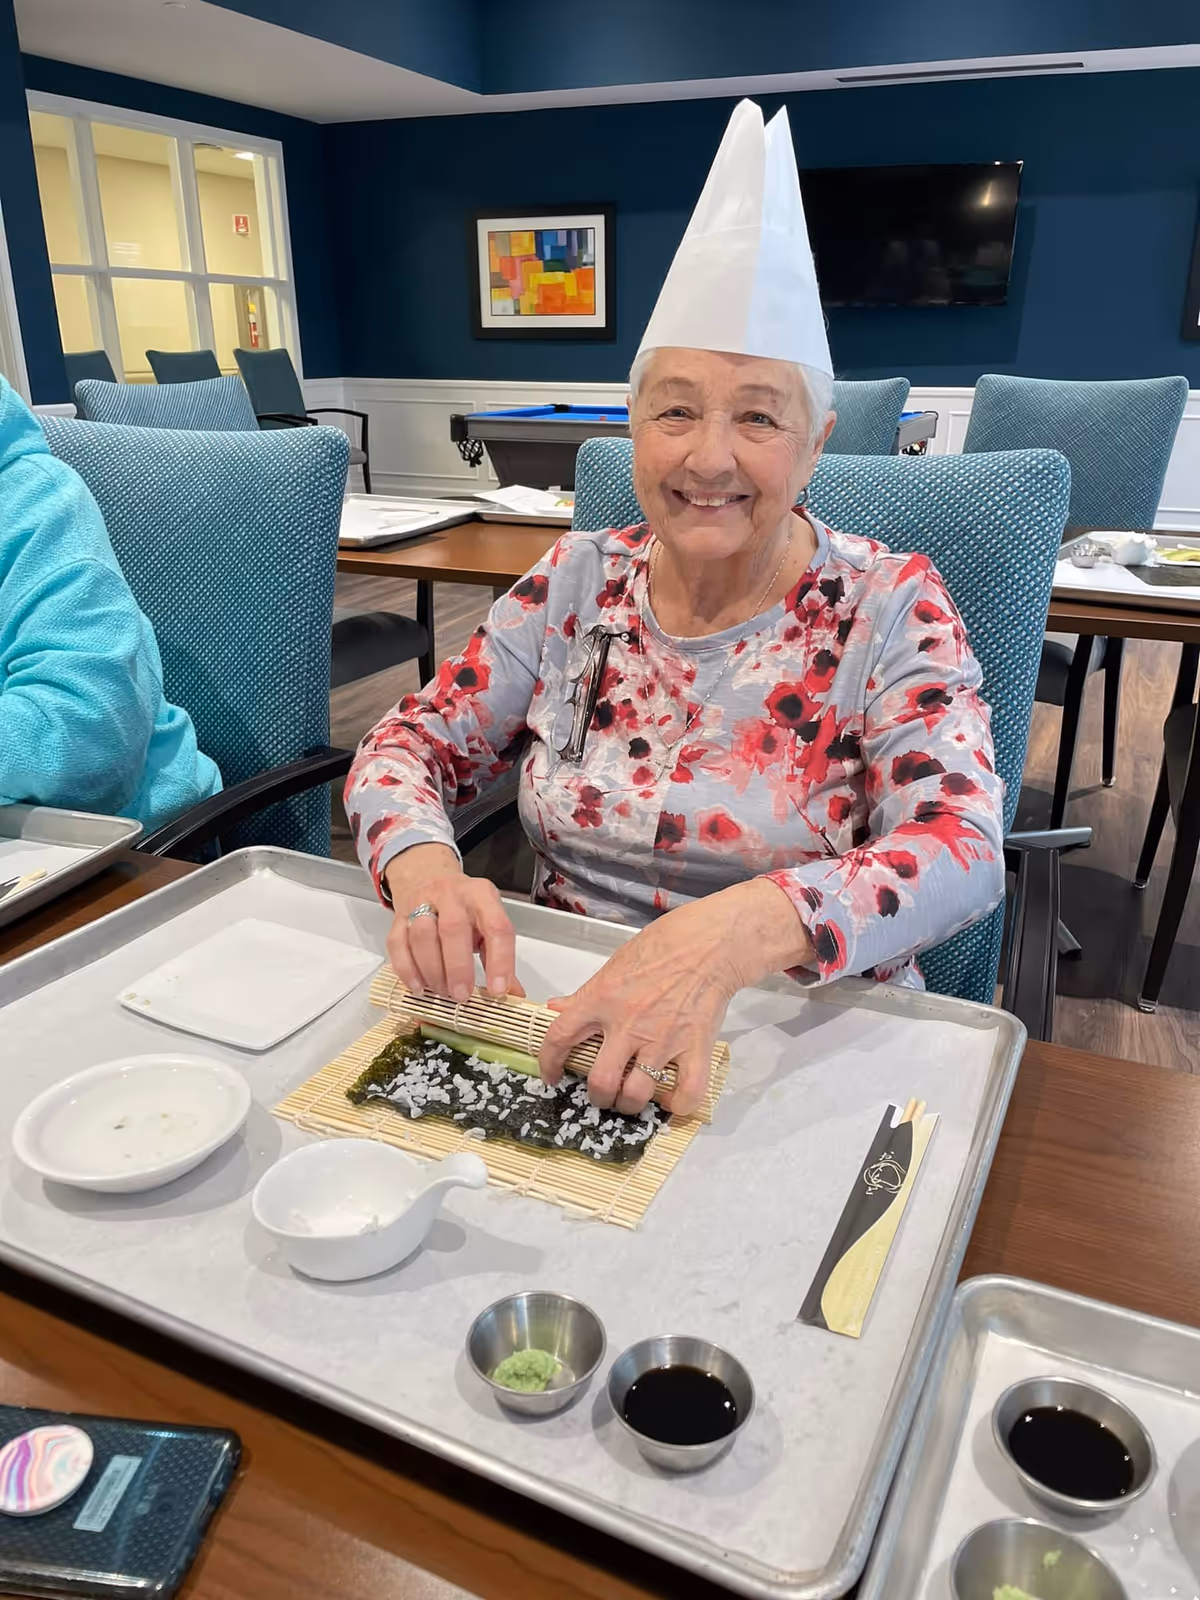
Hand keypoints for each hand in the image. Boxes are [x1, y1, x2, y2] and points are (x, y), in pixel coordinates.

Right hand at [384, 844, 524, 1000]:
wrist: (428, 877)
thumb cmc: (463, 908)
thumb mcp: (487, 922)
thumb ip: (499, 957)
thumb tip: (514, 994)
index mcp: (482, 896)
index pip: (497, 926)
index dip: (500, 961)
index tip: (497, 990)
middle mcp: (452, 895)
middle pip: (453, 929)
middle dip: (458, 968)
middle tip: (461, 995)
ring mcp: (422, 902)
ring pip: (422, 935)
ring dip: (432, 969)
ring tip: (441, 991)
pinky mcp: (399, 916)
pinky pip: (398, 943)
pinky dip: (407, 969)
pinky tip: (419, 986)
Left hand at [538, 878, 811, 1117]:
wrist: (710, 944)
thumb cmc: (662, 947)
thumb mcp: (614, 965)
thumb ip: (585, 994)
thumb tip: (557, 1009)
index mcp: (602, 998)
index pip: (560, 1037)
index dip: (549, 1063)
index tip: (552, 1075)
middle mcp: (629, 1024)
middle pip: (601, 1081)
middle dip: (597, 1096)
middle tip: (602, 1093)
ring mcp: (663, 1039)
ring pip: (636, 1094)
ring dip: (629, 1104)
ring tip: (631, 1098)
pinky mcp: (695, 1047)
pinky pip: (688, 1092)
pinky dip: (678, 1106)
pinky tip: (671, 1101)